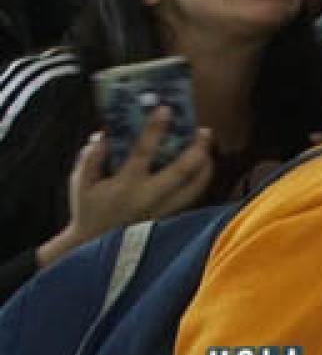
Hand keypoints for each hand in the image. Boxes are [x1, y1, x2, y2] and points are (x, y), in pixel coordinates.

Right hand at [39, 110, 214, 266]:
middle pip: (183, 171)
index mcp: (125, 184)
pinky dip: (200, 183)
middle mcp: (148, 197)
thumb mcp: (80, 182)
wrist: (93, 246)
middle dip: (197, 148)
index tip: (166, 109)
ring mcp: (163, 211)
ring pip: (195, 188)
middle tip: (204, 130)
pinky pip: (192, 200)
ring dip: (206, 167)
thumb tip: (105, 134)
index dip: (155, 128)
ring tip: (208, 150)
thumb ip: (91, 157)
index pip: (143, 151)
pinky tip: (203, 171)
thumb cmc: (88, 209)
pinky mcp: (169, 220)